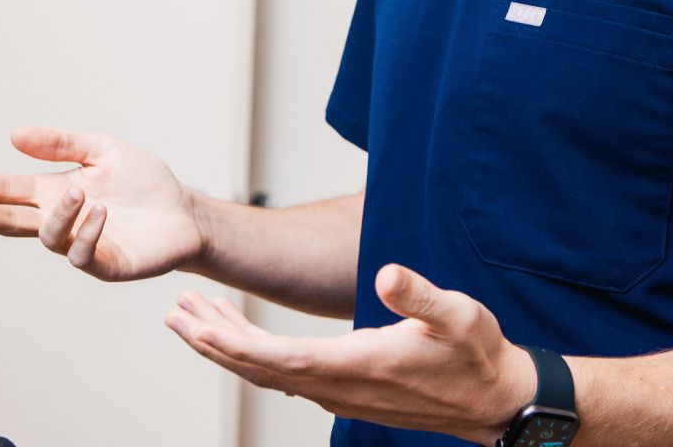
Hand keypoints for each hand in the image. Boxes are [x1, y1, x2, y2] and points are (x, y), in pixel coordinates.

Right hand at [0, 127, 206, 282]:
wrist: (185, 211)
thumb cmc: (143, 181)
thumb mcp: (102, 149)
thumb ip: (61, 144)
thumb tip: (14, 135)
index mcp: (54, 191)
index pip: (9, 190)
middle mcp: (61, 220)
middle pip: (13, 221)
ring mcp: (80, 245)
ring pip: (50, 237)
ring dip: (58, 215)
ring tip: (77, 193)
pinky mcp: (105, 264)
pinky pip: (84, 254)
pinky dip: (88, 232)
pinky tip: (100, 212)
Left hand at [163, 263, 534, 444]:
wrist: (497, 400)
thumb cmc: (478, 353)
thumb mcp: (460, 314)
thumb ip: (420, 294)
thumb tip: (385, 273)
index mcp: (358, 365)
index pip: (278, 359)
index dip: (232, 343)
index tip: (194, 325)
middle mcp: (340, 387)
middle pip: (259, 369)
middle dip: (212, 341)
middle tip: (175, 313)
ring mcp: (341, 394)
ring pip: (269, 374)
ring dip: (228, 346)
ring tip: (193, 316)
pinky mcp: (346, 391)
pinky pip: (286, 376)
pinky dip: (254, 354)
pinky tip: (241, 335)